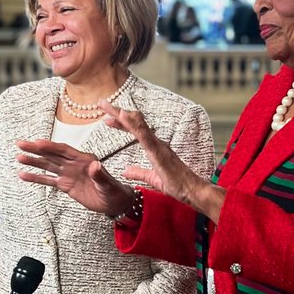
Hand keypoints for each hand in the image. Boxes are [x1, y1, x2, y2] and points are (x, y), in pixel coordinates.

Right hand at [16, 139, 134, 216]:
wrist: (114, 202)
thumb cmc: (114, 190)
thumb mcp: (108, 184)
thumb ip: (99, 174)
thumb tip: (94, 164)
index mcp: (84, 159)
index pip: (64, 150)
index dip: (51, 146)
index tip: (37, 143)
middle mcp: (74, 164)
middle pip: (52, 155)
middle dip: (36, 150)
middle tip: (20, 144)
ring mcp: (68, 174)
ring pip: (47, 166)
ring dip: (33, 162)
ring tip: (19, 158)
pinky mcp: (65, 185)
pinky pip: (48, 181)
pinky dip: (36, 178)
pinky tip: (23, 175)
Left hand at [100, 102, 224, 222]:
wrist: (192, 191)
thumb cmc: (177, 185)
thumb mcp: (152, 179)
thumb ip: (139, 173)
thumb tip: (125, 171)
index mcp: (155, 148)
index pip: (135, 131)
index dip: (121, 123)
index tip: (107, 119)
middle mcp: (156, 143)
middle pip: (134, 124)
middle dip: (117, 112)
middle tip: (101, 102)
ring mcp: (158, 146)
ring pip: (137, 125)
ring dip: (121, 114)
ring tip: (106, 106)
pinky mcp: (159, 152)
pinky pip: (144, 135)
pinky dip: (134, 124)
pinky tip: (124, 116)